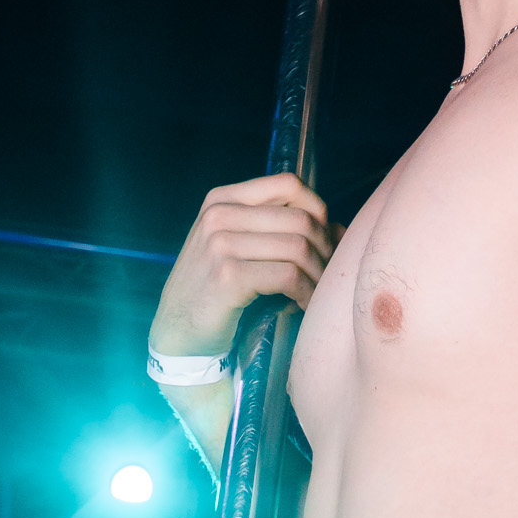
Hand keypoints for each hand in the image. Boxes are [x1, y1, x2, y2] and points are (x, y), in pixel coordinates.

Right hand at [150, 174, 338, 360]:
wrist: (177, 332)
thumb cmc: (214, 290)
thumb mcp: (241, 249)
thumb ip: (281, 231)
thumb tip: (339, 228)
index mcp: (222, 199)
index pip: (288, 184)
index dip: (316, 210)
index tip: (321, 240)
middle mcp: (218, 214)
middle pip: (300, 219)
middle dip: (324, 249)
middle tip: (326, 275)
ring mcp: (220, 243)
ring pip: (298, 247)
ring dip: (318, 274)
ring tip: (317, 292)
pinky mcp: (228, 275)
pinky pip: (288, 276)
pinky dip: (306, 293)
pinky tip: (303, 305)